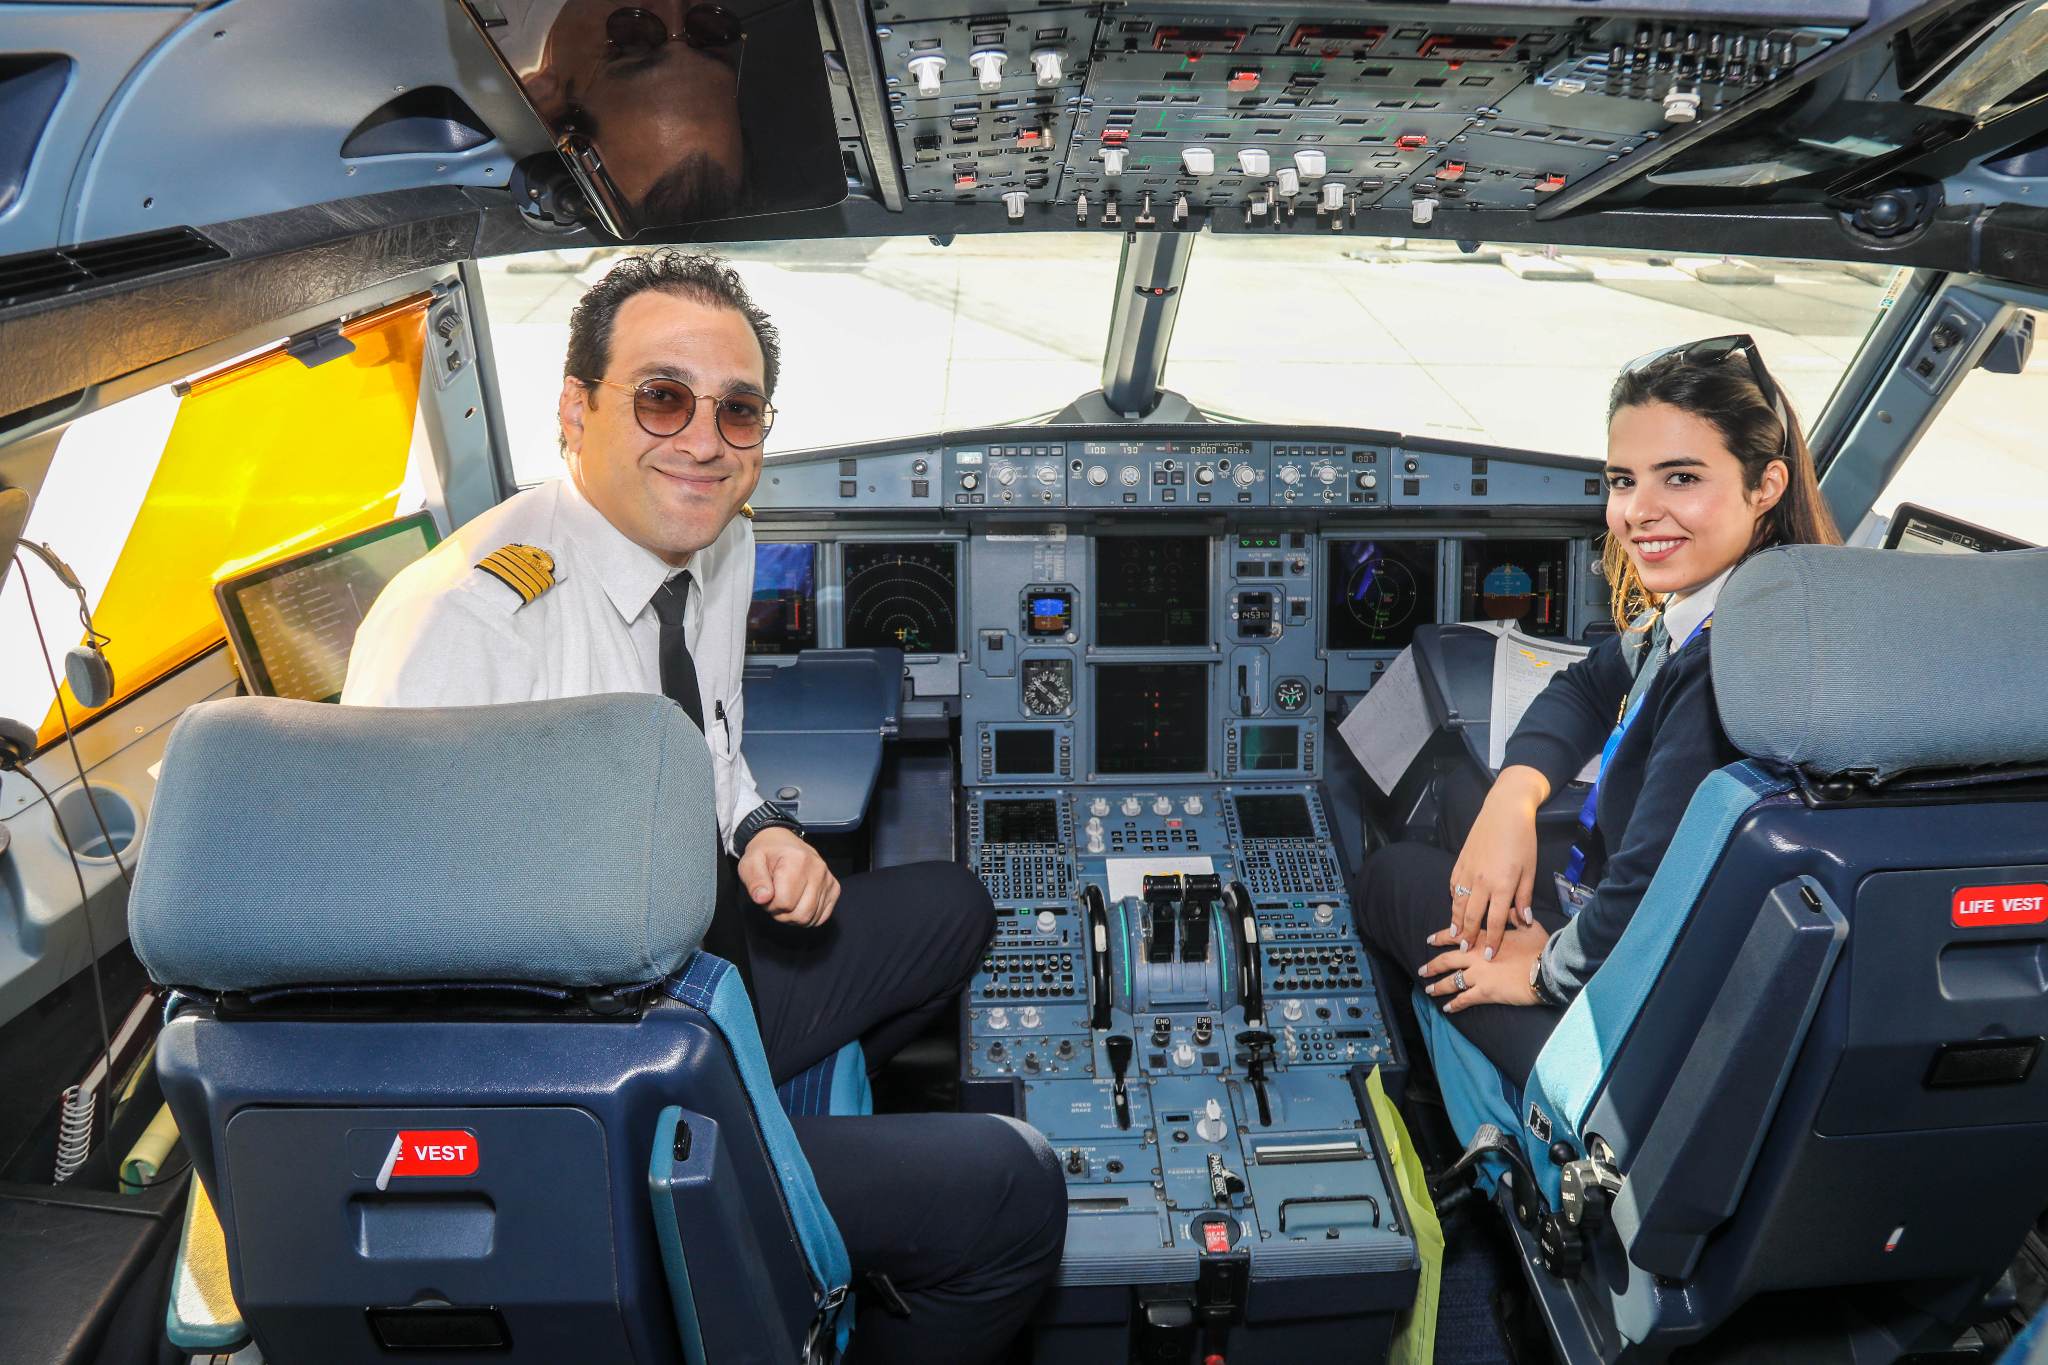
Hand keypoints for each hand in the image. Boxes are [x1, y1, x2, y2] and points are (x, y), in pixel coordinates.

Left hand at [737, 827, 839, 926]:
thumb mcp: (751, 862)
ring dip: (793, 916)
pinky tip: (798, 904)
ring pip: (811, 918)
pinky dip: (808, 916)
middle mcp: (818, 869)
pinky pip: (822, 917)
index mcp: (797, 860)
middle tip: (775, 899)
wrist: (781, 842)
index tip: (766, 894)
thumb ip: (755, 880)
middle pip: (800, 914)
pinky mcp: (834, 887)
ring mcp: (828, 879)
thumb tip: (762, 898)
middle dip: (782, 914)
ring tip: (786, 900)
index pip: (784, 903)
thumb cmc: (766, 854)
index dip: (770, 905)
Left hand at [1420, 922, 1547, 1014]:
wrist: (1546, 970)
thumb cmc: (1540, 948)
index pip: (1456, 936)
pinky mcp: (1484, 992)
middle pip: (1447, 960)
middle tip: (1422, 970)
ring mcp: (1478, 975)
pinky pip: (1464, 999)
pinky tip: (1447, 1008)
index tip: (1429, 940)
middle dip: (1432, 966)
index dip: (1441, 938)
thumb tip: (1511, 909)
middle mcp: (1476, 956)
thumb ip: (1516, 917)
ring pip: (1451, 981)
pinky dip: (1454, 1004)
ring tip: (1428, 990)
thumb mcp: (1529, 926)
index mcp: (1484, 939)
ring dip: (1438, 986)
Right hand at [1445, 765, 1549, 961]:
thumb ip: (1524, 897)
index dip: (1492, 940)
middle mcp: (1482, 881)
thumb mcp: (1530, 870)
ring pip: (1458, 902)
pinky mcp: (1460, 861)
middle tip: (1466, 949)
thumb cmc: (1523, 840)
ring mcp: (1468, 871)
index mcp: (1503, 885)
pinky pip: (1453, 884)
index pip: (1496, 921)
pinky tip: (1454, 905)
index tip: (1489, 956)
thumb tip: (1523, 921)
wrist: (1505, 811)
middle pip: (1472, 916)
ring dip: (1455, 920)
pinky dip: (1453, 897)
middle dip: (1468, 935)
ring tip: (1453, 933)